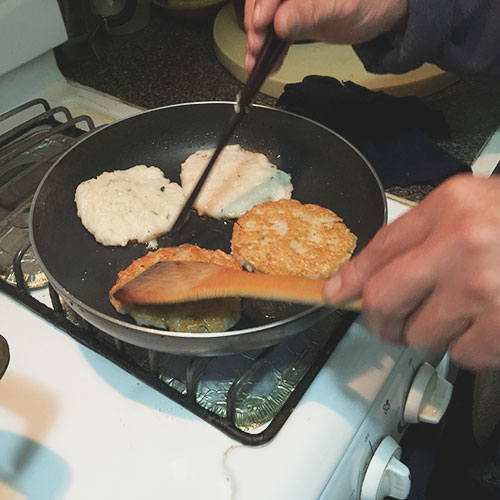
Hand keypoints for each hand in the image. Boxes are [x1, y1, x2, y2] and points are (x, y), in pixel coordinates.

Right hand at [244, 0, 407, 71]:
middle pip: (262, 2)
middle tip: (255, 48)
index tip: (260, 26)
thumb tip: (281, 21)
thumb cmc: (371, 1)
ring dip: (257, 41)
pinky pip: (275, 31)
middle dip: (255, 27)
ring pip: (265, 18)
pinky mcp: (293, 15)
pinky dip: (269, 48)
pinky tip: (265, 62)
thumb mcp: (342, 8)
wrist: (382, 11)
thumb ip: (310, 13)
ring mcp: (291, 0)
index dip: (262, 6)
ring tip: (254, 62)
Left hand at [323, 174, 499, 371]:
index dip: (351, 278)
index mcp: (451, 206)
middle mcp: (464, 243)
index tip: (335, 294)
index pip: (379, 249)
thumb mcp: (470, 208)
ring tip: (467, 311)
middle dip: (383, 320)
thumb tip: (363, 277)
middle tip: (395, 322)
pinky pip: (463, 354)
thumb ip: (418, 236)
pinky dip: (471, 347)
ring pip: (421, 335)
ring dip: (436, 333)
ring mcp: (485, 287)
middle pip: (383, 299)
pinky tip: (491, 322)